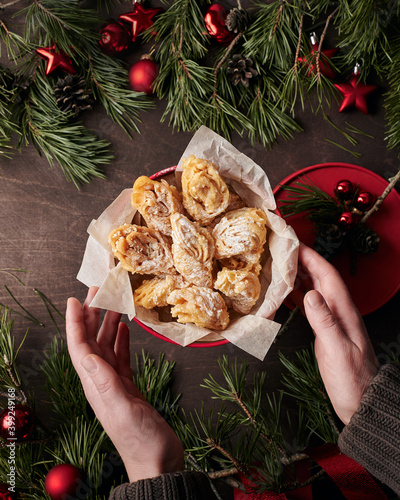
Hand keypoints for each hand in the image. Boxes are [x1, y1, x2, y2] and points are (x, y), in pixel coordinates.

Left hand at [66, 287, 183, 481]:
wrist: (157, 461)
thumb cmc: (141, 440)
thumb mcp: (122, 409)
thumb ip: (106, 382)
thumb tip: (87, 354)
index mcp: (95, 385)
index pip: (79, 347)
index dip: (75, 323)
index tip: (75, 300)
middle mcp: (101, 381)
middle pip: (91, 342)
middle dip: (92, 315)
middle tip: (99, 292)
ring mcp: (114, 384)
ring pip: (106, 346)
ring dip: (108, 323)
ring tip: (115, 303)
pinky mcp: (128, 387)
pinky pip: (120, 357)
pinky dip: (121, 340)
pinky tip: (124, 328)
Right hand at [293, 243, 378, 424]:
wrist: (362, 402)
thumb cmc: (352, 380)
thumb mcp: (337, 350)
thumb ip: (324, 322)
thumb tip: (310, 294)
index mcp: (343, 311)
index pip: (327, 276)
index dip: (311, 257)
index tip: (294, 244)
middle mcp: (338, 311)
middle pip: (319, 278)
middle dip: (302, 261)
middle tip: (281, 250)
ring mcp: (332, 321)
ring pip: (313, 290)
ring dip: (298, 276)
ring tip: (279, 266)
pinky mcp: (325, 331)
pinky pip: (309, 306)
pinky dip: (297, 296)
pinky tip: (286, 293)